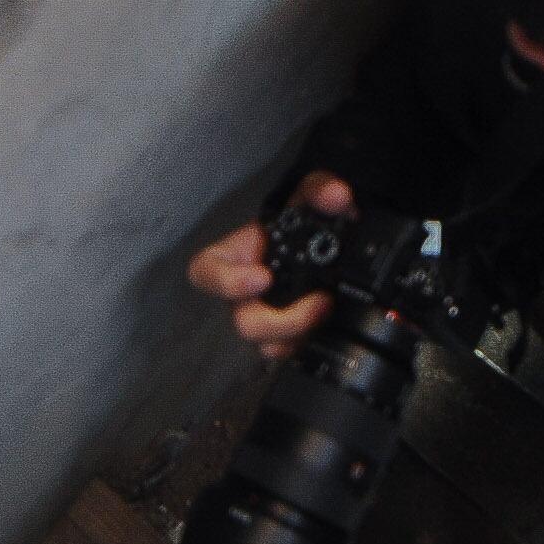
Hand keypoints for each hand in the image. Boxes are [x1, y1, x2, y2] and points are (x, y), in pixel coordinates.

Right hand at [185, 173, 348, 357]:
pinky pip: (284, 353)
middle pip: (243, 322)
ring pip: (264, 344)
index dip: (226, 281)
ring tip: (326, 312)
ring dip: (297, 334)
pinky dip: (303, 344)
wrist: (316, 243)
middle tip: (318, 303)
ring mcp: (260, 317)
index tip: (263, 277)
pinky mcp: (281, 335)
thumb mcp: (307, 196)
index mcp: (234, 257)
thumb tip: (338, 196)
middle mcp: (241, 293)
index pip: (206, 272)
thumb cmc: (296, 221)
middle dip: (282, 320)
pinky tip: (322, 328)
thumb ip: (320, 190)